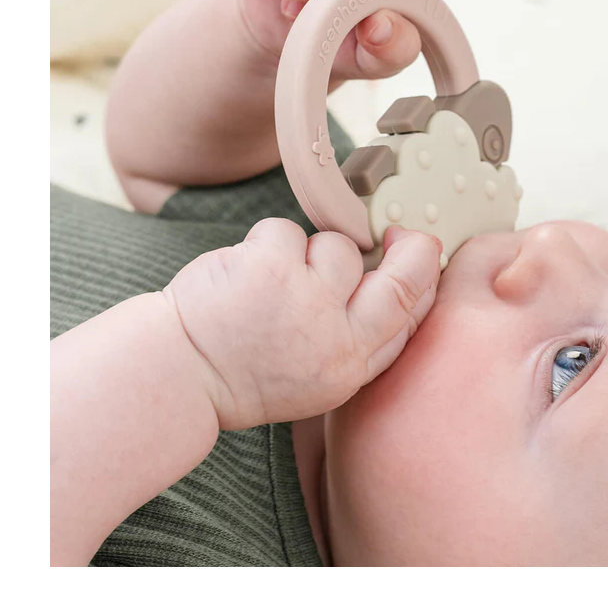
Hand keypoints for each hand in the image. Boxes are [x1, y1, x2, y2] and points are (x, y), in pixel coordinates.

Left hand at [164, 222, 441, 429]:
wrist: (178, 373)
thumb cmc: (244, 371)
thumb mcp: (315, 381)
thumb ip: (354, 340)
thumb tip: (388, 284)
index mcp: (349, 367)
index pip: (410, 317)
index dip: (424, 281)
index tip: (420, 256)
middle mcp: (337, 338)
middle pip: (403, 279)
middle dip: (413, 249)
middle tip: (400, 233)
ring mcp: (307, 300)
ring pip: (337, 246)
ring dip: (306, 252)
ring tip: (271, 281)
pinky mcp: (273, 267)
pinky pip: (286, 231)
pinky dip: (264, 245)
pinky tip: (242, 274)